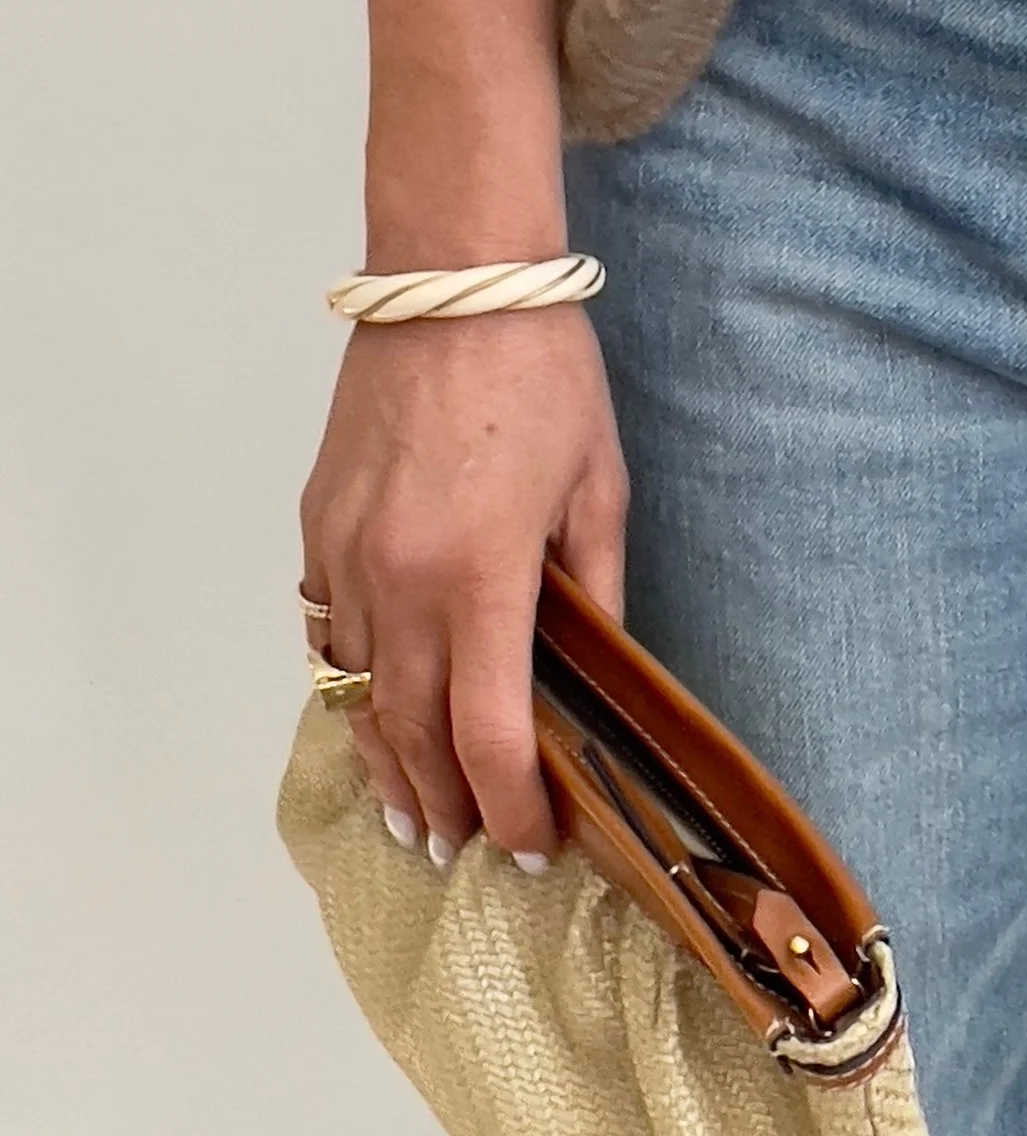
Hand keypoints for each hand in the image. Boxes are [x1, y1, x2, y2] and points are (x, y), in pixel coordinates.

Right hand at [300, 303, 628, 864]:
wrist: (453, 286)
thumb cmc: (543, 375)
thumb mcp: (597, 487)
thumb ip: (594, 593)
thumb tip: (597, 674)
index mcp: (480, 579)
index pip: (490, 737)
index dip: (514, 807)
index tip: (536, 844)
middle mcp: (399, 584)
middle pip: (412, 732)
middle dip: (444, 803)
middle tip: (467, 849)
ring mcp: (347, 558)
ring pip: (356, 694)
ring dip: (386, 762)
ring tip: (411, 816)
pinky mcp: (319, 528)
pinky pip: (326, 632)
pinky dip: (347, 686)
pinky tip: (368, 713)